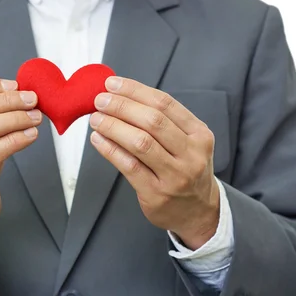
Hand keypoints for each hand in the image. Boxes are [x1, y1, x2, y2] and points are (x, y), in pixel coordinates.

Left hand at [89, 77, 219, 249]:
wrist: (200, 212)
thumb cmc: (187, 170)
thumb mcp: (189, 142)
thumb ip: (163, 122)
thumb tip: (121, 97)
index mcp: (199, 134)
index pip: (165, 104)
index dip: (135, 91)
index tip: (112, 84)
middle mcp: (191, 154)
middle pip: (153, 121)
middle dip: (122, 106)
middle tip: (100, 100)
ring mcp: (175, 176)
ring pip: (140, 143)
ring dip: (113, 126)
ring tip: (96, 119)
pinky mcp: (156, 194)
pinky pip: (129, 166)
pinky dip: (110, 150)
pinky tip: (98, 139)